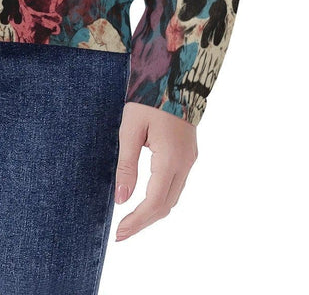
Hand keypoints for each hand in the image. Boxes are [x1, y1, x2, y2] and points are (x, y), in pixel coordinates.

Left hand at [113, 101, 197, 240]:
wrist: (175, 75)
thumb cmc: (148, 98)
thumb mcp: (130, 129)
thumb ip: (126, 165)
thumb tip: (122, 199)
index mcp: (170, 159)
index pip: (154, 202)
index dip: (137, 221)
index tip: (119, 234)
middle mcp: (185, 164)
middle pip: (166, 205)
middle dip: (144, 222)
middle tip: (121, 233)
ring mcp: (189, 159)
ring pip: (173, 197)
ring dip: (153, 212)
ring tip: (130, 220)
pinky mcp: (188, 154)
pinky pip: (176, 184)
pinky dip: (160, 197)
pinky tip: (145, 198)